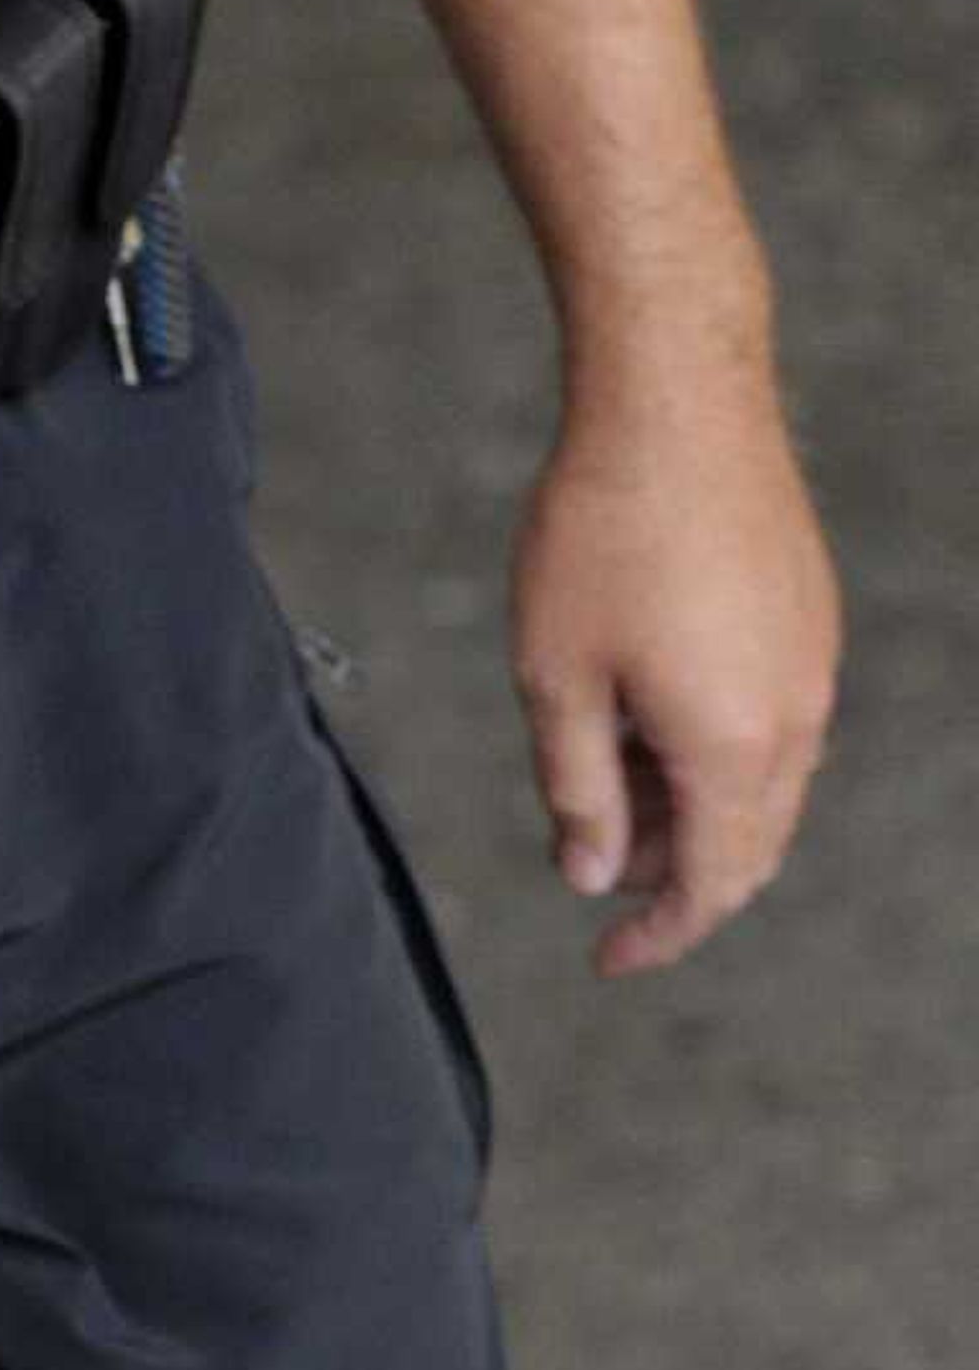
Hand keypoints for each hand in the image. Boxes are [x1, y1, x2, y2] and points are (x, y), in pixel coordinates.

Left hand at [511, 359, 838, 976]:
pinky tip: (645, 719)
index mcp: (736, 749)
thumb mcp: (557, 672)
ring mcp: (811, 668)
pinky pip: (771, 725)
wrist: (674, 410)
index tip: (608, 959)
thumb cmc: (600, 534)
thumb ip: (577, 785)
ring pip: (761, 785)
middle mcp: (795, 721)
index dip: (659, 933)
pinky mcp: (805, 621)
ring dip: (690, 810)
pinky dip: (712, 752)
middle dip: (672, 876)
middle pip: (746, 846)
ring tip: (604, 789)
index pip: (710, 885)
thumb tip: (590, 873)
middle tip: (593, 867)